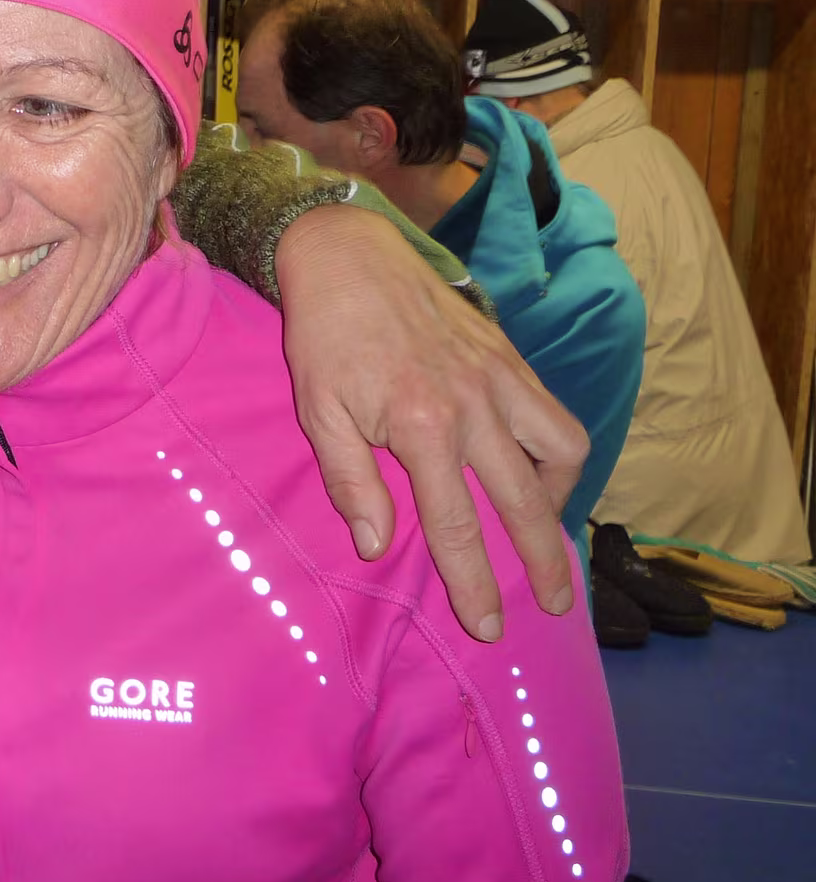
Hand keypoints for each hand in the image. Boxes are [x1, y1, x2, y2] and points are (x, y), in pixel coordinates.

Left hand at [276, 205, 584, 640]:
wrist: (349, 256)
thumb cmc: (326, 337)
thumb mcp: (319, 412)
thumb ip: (352, 481)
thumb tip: (377, 545)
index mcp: (421, 425)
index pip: (457, 523)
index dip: (474, 581)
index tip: (487, 625)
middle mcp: (473, 404)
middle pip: (524, 501)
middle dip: (541, 562)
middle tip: (552, 605)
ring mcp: (499, 377)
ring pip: (562, 450)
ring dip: (561, 500)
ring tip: (547, 532)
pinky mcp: (510, 356)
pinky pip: (555, 413)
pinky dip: (559, 451)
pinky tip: (541, 471)